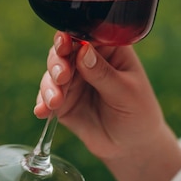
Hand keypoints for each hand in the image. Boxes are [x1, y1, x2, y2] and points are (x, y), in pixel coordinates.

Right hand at [34, 32, 166, 161]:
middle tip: (62, 76)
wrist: (132, 146)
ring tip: (55, 101)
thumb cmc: (138, 112)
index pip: (88, 34)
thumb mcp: (126, 92)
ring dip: (50, 84)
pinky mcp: (64, 100)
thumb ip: (103, 73)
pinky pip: (47, 96)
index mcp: (110, 48)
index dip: (73, 35)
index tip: (65, 44)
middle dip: (58, 61)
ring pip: (53, 72)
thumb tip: (83, 50)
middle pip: (64, 50)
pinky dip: (42, 102)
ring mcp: (75, 79)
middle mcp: (89, 59)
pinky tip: (42, 111)